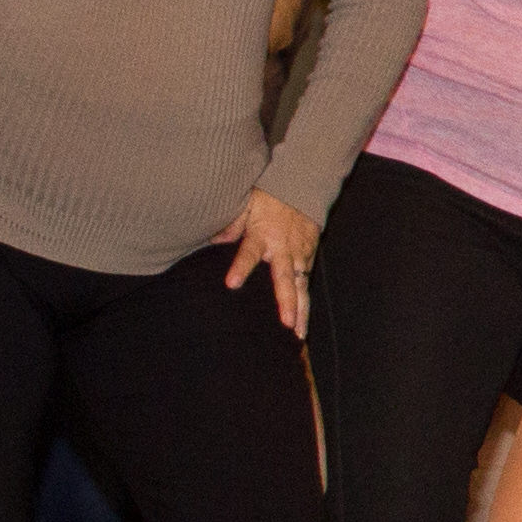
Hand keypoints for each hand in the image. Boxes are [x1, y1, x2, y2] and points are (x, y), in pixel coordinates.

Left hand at [215, 188, 321, 336]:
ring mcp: (299, 255)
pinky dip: (305, 304)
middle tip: (285, 324)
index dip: (241, 268)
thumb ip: (230, 225)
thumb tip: (212, 240)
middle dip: (286, 302)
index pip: (249, 254)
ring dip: (300, 311)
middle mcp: (283, 249)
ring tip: (297, 334)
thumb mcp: (245, 205)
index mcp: (262, 235)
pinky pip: (306, 283)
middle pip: (284, 280)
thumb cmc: (268, 198)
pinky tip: (301, 324)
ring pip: (301, 287)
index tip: (232, 283)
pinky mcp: (308, 257)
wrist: (300, 187)